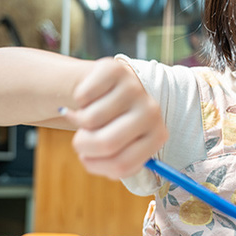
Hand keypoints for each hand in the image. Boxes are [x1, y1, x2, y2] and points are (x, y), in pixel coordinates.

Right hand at [61, 58, 168, 179]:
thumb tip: (102, 164)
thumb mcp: (121, 151)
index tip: (88, 158)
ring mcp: (135, 88)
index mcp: (157, 136)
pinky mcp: (114, 69)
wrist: (109, 90)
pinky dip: (78, 101)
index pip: (122, 164)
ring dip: (79, 122)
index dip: (96, 166)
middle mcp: (151, 111)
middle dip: (83, 146)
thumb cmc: (114, 127)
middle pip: (106, 143)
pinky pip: (82, 96)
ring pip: (90, 119)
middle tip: (80, 139)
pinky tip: (90, 98)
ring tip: (89, 116)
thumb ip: (117, 166)